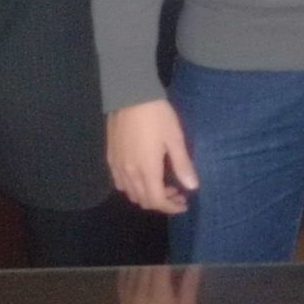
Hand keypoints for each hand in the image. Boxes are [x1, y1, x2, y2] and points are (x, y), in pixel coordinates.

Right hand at [108, 99, 199, 215]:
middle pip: (143, 200)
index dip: (171, 207)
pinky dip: (133, 187)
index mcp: (147, 171)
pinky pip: (120, 182)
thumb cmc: (157, 116)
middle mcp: (129, 173)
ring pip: (131, 193)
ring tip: (163, 184)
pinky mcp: (110, 158)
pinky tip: (144, 175)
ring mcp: (117, 167)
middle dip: (162, 202)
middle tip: (177, 192)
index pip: (157, 201)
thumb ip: (182, 165)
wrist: (130, 96)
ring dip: (147, 195)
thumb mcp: (175, 139)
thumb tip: (192, 187)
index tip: (184, 204)